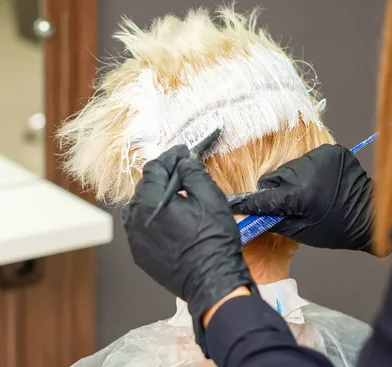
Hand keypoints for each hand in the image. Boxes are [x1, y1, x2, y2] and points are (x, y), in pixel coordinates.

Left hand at [122, 142, 256, 351]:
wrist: (212, 280)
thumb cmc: (213, 241)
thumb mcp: (211, 198)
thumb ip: (194, 173)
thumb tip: (184, 162)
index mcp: (152, 202)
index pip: (154, 169)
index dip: (170, 158)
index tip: (182, 154)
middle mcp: (136, 219)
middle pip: (144, 187)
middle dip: (162, 177)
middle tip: (182, 174)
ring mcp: (136, 239)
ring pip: (139, 208)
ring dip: (154, 198)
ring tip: (174, 197)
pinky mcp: (140, 254)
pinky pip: (140, 228)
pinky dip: (151, 219)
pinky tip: (169, 221)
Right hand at [227, 144, 375, 253]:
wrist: (369, 216)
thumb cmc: (337, 229)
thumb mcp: (300, 231)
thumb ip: (274, 219)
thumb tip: (253, 214)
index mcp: (300, 194)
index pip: (266, 196)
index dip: (250, 202)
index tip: (237, 204)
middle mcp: (309, 170)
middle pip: (276, 177)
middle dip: (277, 190)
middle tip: (288, 203)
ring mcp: (322, 157)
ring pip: (290, 167)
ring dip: (293, 179)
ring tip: (307, 193)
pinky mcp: (332, 151)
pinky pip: (308, 159)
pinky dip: (308, 171)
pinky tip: (319, 182)